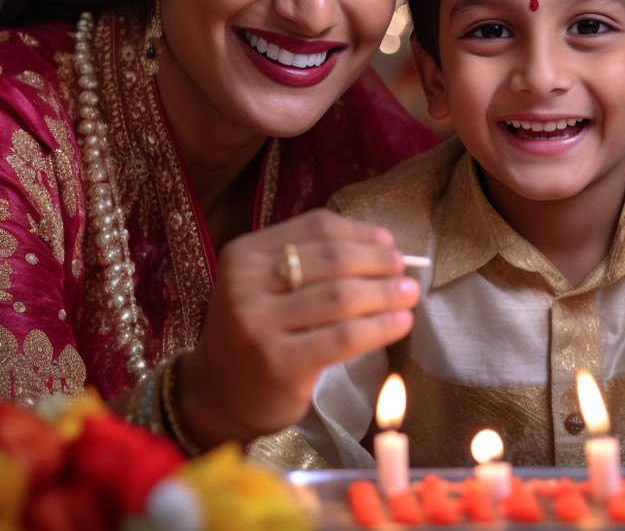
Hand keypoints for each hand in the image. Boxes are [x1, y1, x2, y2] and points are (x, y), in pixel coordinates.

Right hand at [179, 208, 418, 446]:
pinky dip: (379, 327)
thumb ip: (308, 264)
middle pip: (332, 259)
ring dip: (385, 293)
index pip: (315, 228)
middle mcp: (245, 283)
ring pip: (340, 297)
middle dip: (378, 262)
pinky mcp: (279, 363)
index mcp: (244, 254)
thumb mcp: (263, 287)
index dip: (360, 233)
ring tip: (409, 295)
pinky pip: (343, 337)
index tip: (389, 242)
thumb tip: (382, 247)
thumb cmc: (253, 335)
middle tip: (405, 270)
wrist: (214, 395)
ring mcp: (258, 324)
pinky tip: (400, 323)